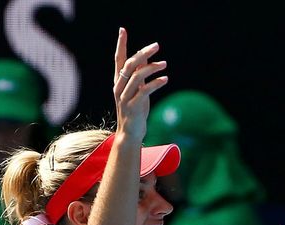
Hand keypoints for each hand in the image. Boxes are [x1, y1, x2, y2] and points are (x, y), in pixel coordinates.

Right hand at [113, 27, 167, 141]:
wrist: (130, 134)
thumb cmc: (136, 111)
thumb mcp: (138, 90)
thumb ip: (140, 75)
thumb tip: (145, 58)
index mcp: (119, 82)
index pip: (118, 59)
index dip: (121, 45)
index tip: (122, 30)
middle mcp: (119, 87)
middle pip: (128, 65)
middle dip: (142, 53)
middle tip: (156, 46)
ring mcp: (124, 97)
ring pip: (136, 77)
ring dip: (152, 68)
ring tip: (165, 64)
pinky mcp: (133, 107)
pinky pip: (144, 91)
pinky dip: (155, 83)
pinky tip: (165, 79)